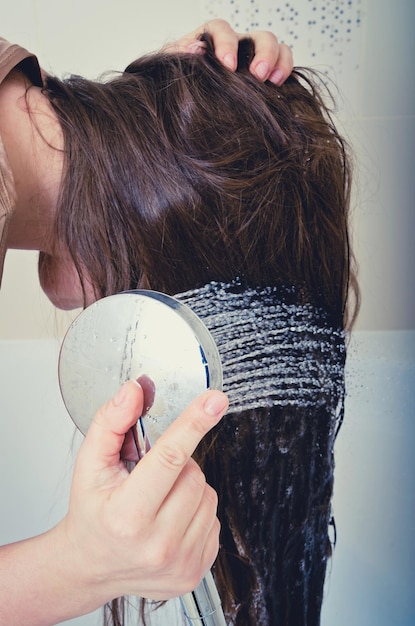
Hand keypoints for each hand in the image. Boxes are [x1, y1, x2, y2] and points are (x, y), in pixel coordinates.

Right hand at [60, 380, 227, 603]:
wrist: (91, 567)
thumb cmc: (92, 512)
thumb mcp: (90, 463)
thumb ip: (110, 422)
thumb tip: (135, 391)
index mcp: (126, 516)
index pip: (169, 458)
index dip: (193, 423)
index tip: (215, 400)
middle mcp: (156, 545)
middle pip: (194, 475)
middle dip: (178, 465)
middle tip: (152, 476)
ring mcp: (179, 563)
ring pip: (208, 495)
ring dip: (188, 487)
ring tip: (159, 499)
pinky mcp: (196, 571)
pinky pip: (214, 519)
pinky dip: (196, 510)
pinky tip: (171, 519)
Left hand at [164, 18, 292, 84]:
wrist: (186, 115)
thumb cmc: (180, 91)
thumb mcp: (175, 73)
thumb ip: (180, 58)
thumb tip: (194, 48)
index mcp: (211, 41)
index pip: (221, 29)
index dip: (227, 43)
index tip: (228, 66)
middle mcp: (237, 47)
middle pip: (257, 36)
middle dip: (261, 53)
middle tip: (257, 75)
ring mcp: (254, 60)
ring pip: (275, 47)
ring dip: (278, 60)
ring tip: (273, 81)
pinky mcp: (267, 76)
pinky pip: (284, 66)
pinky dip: (286, 72)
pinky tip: (279, 89)